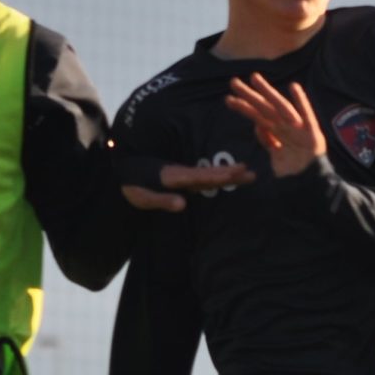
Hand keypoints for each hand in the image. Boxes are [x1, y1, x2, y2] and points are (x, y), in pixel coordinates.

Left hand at [120, 159, 253, 212]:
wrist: (123, 169)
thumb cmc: (132, 186)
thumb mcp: (142, 197)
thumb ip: (162, 200)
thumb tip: (183, 204)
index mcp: (174, 177)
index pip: (201, 177)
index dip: (219, 175)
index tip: (237, 172)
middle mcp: (182, 173)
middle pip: (210, 173)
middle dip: (230, 173)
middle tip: (251, 172)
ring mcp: (183, 174)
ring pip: (209, 172)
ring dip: (227, 172)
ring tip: (246, 170)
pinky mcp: (182, 176)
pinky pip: (203, 175)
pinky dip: (217, 174)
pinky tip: (228, 175)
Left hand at [223, 74, 325, 176]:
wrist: (311, 183)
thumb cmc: (294, 171)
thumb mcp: (274, 157)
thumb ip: (267, 141)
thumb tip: (257, 125)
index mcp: (276, 132)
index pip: (257, 117)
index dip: (243, 108)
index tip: (228, 99)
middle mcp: (285, 127)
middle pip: (264, 108)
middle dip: (249, 95)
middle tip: (233, 82)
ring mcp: (297, 128)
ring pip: (280, 107)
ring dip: (268, 92)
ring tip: (254, 78)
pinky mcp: (311, 132)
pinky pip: (306, 115)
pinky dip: (302, 102)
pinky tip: (294, 87)